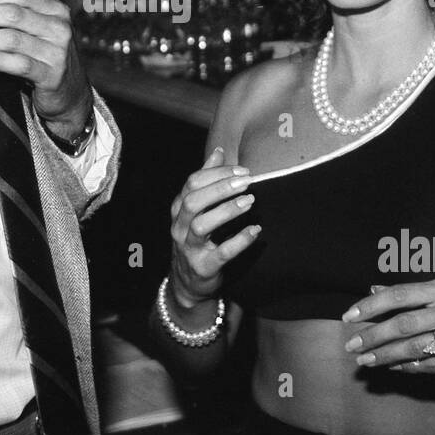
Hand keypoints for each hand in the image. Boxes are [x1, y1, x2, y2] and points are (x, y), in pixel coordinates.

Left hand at [0, 0, 90, 131]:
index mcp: (56, 10)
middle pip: (12, 14)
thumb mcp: (37, 32)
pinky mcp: (52, 75)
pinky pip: (18, 64)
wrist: (70, 94)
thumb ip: (13, 18)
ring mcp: (58, 52)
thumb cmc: (44, 58)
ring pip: (11, 38)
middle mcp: (59, 28)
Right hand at [168, 147, 261, 308]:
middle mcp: (180, 227)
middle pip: (194, 201)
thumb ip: (207, 180)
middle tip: (247, 181)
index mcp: (179, 209)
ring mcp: (189, 248)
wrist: (188, 283)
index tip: (242, 169)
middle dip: (221, 188)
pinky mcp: (204, 267)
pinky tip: (256, 230)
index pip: (192, 183)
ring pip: (202, 225)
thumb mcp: (196, 210)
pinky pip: (222, 253)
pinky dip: (240, 240)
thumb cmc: (196, 239)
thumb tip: (219, 151)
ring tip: (250, 201)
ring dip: (227, 211)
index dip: (217, 173)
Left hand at [340, 276, 434, 372]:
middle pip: (403, 324)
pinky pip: (433, 365)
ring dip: (386, 355)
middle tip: (353, 345)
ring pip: (415, 347)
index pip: (399, 295)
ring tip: (367, 360)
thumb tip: (374, 289)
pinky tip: (394, 367)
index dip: (371, 306)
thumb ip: (412, 291)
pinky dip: (410, 367)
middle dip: (373, 336)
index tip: (350, 317)